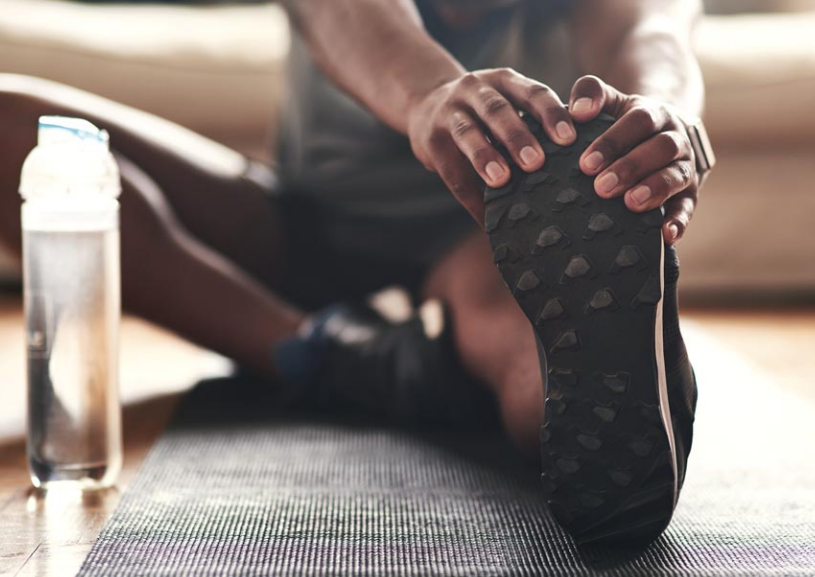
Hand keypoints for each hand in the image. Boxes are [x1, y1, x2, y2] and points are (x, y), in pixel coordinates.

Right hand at [407, 68, 575, 223]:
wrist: (426, 104)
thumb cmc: (484, 113)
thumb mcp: (508, 103)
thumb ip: (534, 123)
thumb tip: (581, 165)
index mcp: (505, 81)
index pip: (532, 93)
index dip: (550, 114)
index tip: (568, 138)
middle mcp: (476, 89)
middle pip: (497, 110)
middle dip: (517, 135)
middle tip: (536, 162)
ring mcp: (449, 111)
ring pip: (468, 132)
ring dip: (485, 156)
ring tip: (501, 180)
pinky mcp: (430, 138)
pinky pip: (450, 169)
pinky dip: (468, 195)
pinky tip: (484, 217)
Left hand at [568, 75, 698, 244]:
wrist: (661, 133)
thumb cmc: (624, 123)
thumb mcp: (611, 101)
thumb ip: (591, 93)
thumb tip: (577, 111)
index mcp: (654, 114)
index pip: (638, 122)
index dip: (613, 141)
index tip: (586, 163)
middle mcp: (675, 138)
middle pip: (661, 148)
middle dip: (631, 167)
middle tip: (601, 187)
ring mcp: (684, 166)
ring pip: (676, 175)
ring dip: (655, 189)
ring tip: (630, 203)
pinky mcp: (689, 193)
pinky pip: (688, 207)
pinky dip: (679, 220)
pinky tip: (666, 235)